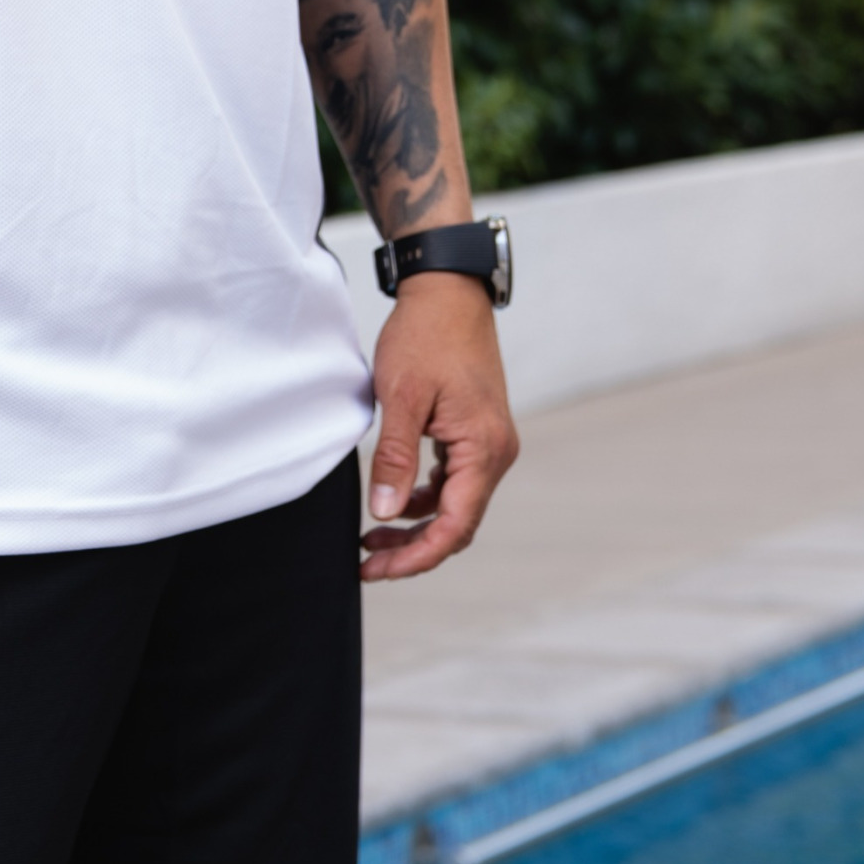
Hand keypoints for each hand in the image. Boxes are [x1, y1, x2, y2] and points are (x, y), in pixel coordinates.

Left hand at [362, 272, 518, 581]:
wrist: (447, 292)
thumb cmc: (426, 336)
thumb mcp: (401, 397)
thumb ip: (394, 458)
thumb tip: (384, 513)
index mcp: (484, 449)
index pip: (454, 526)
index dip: (415, 557)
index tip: (376, 571)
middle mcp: (496, 452)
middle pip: (457, 524)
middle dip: (413, 550)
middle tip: (367, 565)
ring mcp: (489, 443)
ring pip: (455, 505)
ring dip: (416, 526)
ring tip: (371, 541)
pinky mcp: (475, 433)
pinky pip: (454, 482)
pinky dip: (424, 498)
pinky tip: (393, 502)